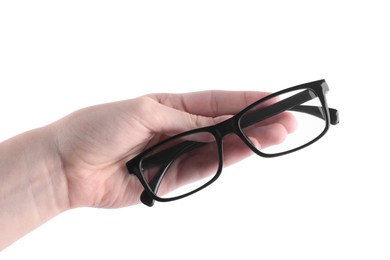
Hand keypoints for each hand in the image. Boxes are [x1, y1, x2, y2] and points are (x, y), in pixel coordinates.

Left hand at [53, 90, 295, 207]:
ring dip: (248, 141)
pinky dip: (225, 159)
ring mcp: (178, 154)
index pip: (216, 101)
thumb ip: (184, 121)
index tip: (274, 99)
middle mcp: (178, 129)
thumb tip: (216, 125)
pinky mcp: (173, 179)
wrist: (69, 165)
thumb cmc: (98, 128)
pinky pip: (204, 168)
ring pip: (220, 147)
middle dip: (256, 122)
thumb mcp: (145, 112)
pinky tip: (247, 150)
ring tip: (277, 134)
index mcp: (171, 106)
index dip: (246, 99)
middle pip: (224, 125)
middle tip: (287, 120)